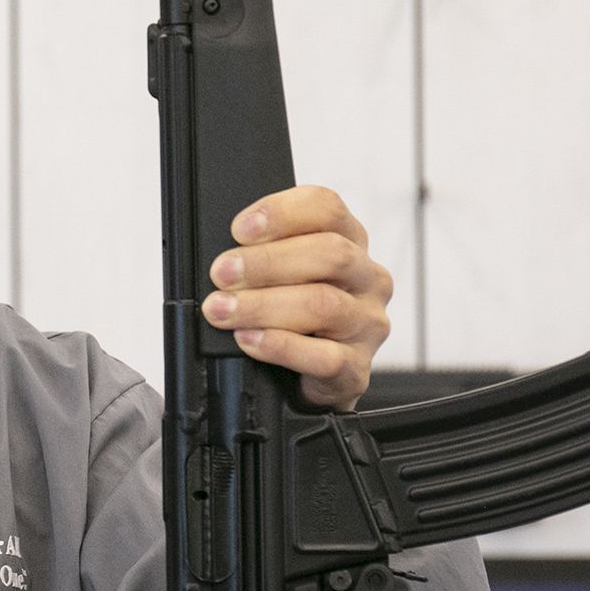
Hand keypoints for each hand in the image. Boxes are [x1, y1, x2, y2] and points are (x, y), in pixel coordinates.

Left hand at [199, 185, 393, 409]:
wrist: (303, 382)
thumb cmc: (291, 317)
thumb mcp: (282, 274)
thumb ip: (264, 252)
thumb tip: (225, 254)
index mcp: (350, 241)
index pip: (327, 208)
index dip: (281, 213)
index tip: (239, 229)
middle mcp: (367, 278)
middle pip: (330, 253)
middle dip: (267, 262)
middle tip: (222, 273)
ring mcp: (367, 324)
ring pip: (324, 304)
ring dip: (263, 305)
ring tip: (223, 310)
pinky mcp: (356, 368)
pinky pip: (323, 357)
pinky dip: (279, 346)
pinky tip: (249, 340)